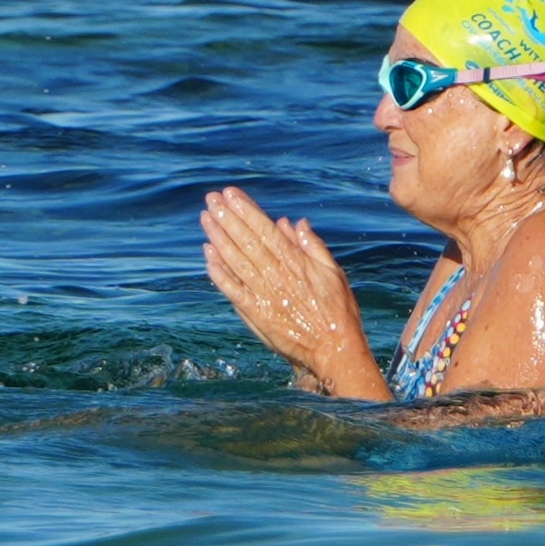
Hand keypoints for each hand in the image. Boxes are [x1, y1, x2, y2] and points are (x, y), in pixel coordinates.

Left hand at [199, 184, 385, 398]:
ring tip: (206, 219)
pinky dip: (220, 274)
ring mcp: (265, 295)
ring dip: (219, 239)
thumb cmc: (338, 311)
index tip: (231, 195)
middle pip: (247, 242)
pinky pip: (234, 291)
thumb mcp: (333, 273)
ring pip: (237, 261)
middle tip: (212, 200)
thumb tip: (295, 223)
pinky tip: (209, 257)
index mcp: (296, 263)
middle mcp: (277, 276)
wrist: (335, 350)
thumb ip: (313, 246)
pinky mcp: (257, 314)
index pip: (266, 230)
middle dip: (228, 219)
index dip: (247, 211)